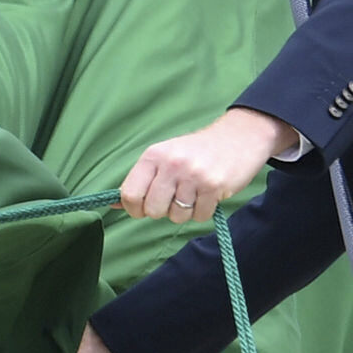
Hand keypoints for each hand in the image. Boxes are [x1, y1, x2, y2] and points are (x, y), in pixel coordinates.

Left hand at [117, 107, 297, 224]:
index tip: (143, 209)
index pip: (130, 194)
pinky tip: (208, 194)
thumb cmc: (197, 151)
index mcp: (153, 155)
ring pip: (177, 216)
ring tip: (194, 192)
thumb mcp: (164, 156)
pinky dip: (203, 211)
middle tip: (174, 198)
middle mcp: (171, 164)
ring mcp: (193, 175)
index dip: (134, 209)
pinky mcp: (214, 186)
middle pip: (153, 210)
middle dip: (162, 211)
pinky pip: (199, 217)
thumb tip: (114, 204)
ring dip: (185, 211)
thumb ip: (141, 179)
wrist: (239, 136)